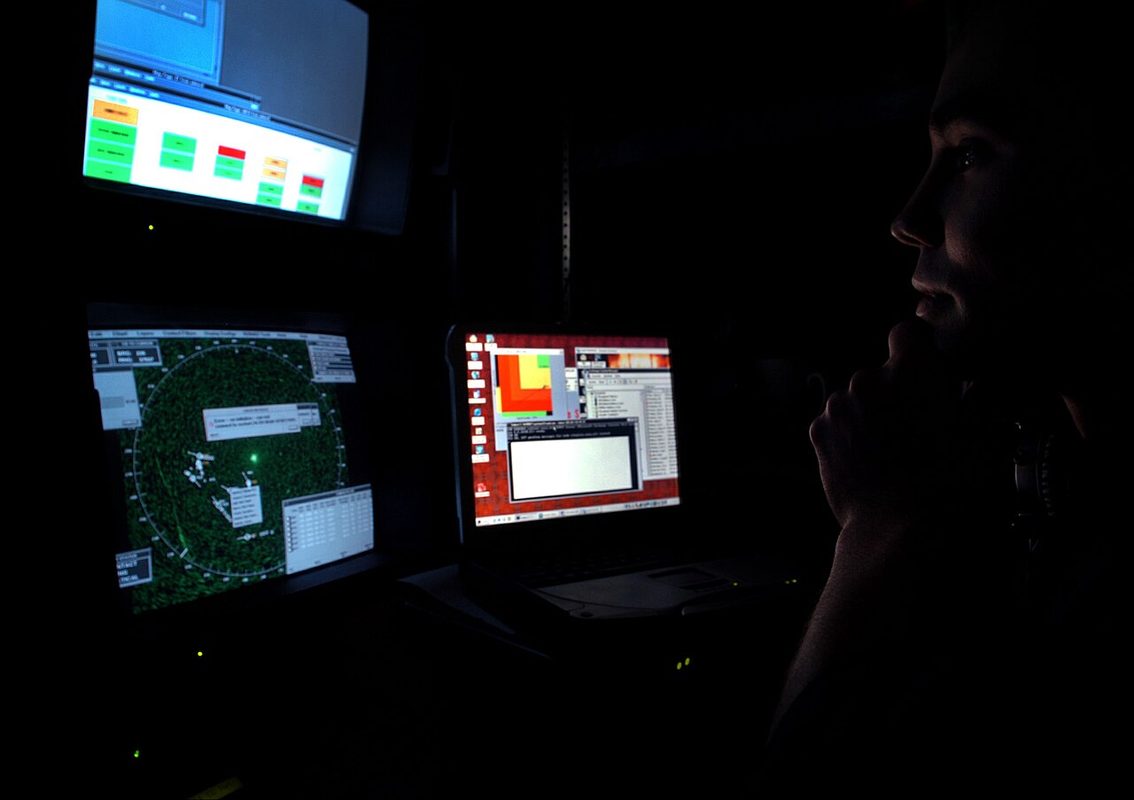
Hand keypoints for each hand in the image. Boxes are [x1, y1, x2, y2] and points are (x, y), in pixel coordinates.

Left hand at [809, 318, 966, 538]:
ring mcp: (837, 406)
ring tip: (894, 452)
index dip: (919, 350)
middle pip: (880, 373)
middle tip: (918, 428)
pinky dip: (850, 435)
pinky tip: (871, 461)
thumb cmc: (951, 482)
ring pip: (856, 399)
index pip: (907, 333)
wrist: (901, 530)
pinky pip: (836, 423)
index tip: (928, 371)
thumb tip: (984, 385)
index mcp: (908, 370)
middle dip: (896, 392)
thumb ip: (985, 395)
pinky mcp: (818, 433)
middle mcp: (865, 379)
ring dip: (871, 415)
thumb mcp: (987, 433)